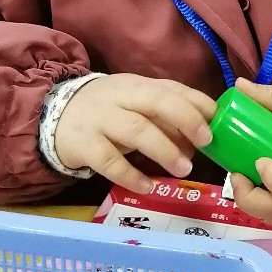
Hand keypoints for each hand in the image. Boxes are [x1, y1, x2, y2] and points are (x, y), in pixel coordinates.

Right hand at [54, 75, 215, 193]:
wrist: (53, 116)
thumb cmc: (107, 112)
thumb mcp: (135, 107)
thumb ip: (166, 120)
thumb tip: (200, 141)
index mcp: (138, 85)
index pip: (172, 88)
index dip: (197, 103)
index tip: (218, 120)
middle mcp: (120, 97)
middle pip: (155, 100)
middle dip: (185, 117)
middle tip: (206, 140)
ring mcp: (100, 119)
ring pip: (135, 129)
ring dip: (163, 149)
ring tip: (184, 169)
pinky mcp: (84, 144)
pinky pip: (109, 161)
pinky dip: (130, 174)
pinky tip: (147, 186)